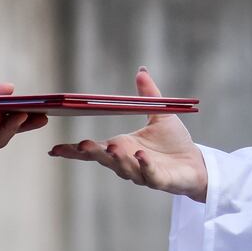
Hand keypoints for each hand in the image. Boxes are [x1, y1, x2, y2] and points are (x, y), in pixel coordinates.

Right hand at [48, 67, 207, 200]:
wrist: (197, 164)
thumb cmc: (174, 143)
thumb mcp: (159, 115)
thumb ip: (148, 95)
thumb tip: (141, 70)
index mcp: (121, 147)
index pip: (93, 150)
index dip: (73, 152)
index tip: (54, 150)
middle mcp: (127, 162)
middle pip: (104, 159)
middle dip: (93, 153)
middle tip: (81, 146)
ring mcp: (142, 173)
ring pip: (125, 169)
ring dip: (118, 160)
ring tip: (112, 148)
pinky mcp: (161, 180)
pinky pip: (150, 176)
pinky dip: (145, 168)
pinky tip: (141, 157)